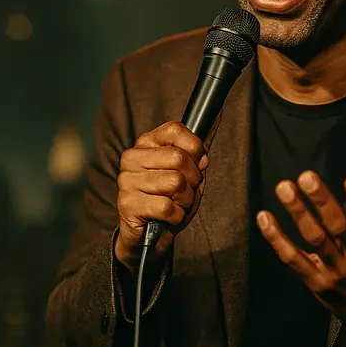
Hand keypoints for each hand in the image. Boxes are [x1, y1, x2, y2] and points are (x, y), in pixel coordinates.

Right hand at [115, 121, 208, 273]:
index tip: (196, 161)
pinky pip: (168, 208)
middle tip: (185, 189)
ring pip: (176, 184)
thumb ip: (200, 145)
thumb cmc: (170, 197)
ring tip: (176, 203)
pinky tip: (168, 216)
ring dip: (185, 200)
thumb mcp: (190, 169)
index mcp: (146, 143)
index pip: (176, 129)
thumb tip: (218, 112)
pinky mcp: (127, 205)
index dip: (195, 147)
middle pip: (179, 158)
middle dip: (193, 179)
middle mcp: (132, 158)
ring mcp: (127, 181)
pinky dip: (176, 216)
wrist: (151, 234)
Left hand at [255, 150, 345, 346]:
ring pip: (314, 239)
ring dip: (297, 213)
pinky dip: (277, 239)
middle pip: (338, 227)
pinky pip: (293, 259)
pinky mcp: (317, 282)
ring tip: (284, 188)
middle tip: (306, 177)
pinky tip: (265, 217)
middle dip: (321, 201)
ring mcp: (336, 271)